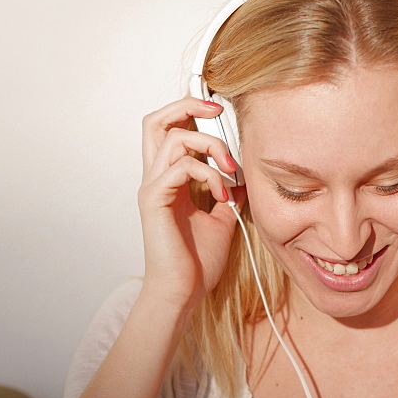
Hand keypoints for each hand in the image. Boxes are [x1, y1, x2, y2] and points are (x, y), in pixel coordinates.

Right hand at [138, 97, 242, 305]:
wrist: (184, 292)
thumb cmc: (197, 261)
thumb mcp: (222, 218)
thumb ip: (228, 192)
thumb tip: (244, 174)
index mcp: (169, 179)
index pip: (169, 129)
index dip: (190, 110)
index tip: (220, 111)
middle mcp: (156, 178)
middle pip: (155, 120)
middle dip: (186, 105)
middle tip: (216, 110)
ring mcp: (152, 188)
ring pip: (172, 137)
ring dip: (209, 146)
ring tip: (231, 169)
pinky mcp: (154, 200)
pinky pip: (179, 167)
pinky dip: (208, 174)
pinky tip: (222, 195)